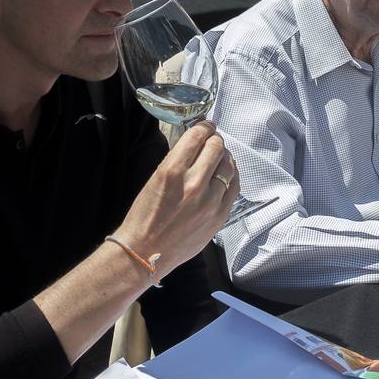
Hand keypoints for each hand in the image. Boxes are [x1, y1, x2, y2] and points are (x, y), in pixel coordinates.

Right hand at [114, 122, 238, 274]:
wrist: (145, 252)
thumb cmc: (144, 216)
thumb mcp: (155, 179)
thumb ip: (177, 161)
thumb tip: (196, 145)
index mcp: (172, 172)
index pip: (197, 137)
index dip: (204, 126)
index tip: (206, 126)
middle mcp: (194, 184)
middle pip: (217, 148)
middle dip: (215, 140)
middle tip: (213, 140)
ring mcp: (210, 202)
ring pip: (229, 167)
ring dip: (225, 157)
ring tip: (220, 157)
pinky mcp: (219, 217)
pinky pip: (234, 188)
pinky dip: (232, 177)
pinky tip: (226, 175)